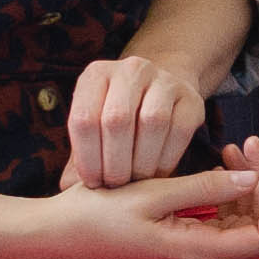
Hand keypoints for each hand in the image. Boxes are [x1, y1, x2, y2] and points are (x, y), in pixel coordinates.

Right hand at [29, 139, 258, 258]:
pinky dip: (227, 191)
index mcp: (195, 251)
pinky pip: (220, 219)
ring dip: (247, 184)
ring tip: (234, 147)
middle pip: (256, 225)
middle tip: (249, 143)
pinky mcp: (182, 241)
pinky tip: (218, 163)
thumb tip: (252, 179)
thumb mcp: (151, 195)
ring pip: (240, 220)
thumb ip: (204, 188)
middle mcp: (199, 258)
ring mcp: (192, 252)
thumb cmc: (96, 216)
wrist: (58, 236)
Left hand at [59, 53, 209, 191]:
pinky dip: (166, 159)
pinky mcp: (191, 97)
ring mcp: (164, 80)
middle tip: (115, 185)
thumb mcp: (93, 130)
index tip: (92, 182)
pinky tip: (156, 174)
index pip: (84, 118)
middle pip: (117, 120)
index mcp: (96, 74)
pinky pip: (179, 131)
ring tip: (134, 181)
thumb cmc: (118, 120)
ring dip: (141, 162)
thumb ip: (78, 157)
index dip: (87, 157)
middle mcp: (130, 70)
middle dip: (114, 163)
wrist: (158, 95)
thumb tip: (67, 188)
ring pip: (152, 122)